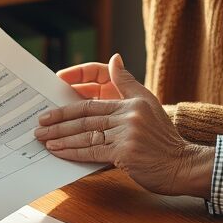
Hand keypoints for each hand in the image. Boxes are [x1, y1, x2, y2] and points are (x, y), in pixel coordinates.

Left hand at [34, 53, 214, 197]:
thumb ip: (128, 83)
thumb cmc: (164, 140)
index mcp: (131, 103)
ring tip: (44, 140)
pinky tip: (59, 152)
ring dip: (61, 138)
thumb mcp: (149, 104)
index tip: (50, 113)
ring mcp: (127, 133)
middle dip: (58, 123)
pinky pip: (93, 151)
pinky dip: (73, 152)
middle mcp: (128, 115)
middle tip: (39, 126)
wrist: (182, 164)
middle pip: (84, 118)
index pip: (92, 104)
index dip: (67, 108)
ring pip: (85, 134)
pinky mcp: (125, 151)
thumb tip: (114, 58)